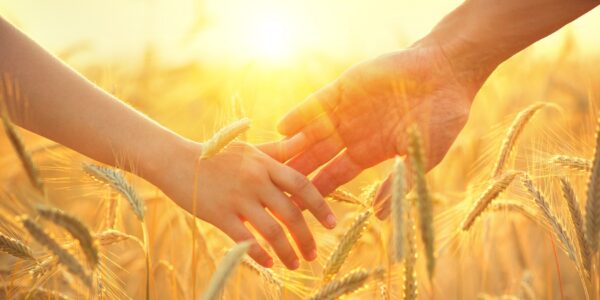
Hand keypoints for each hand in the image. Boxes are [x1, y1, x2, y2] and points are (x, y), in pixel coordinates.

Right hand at [153, 137, 335, 269]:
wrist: (176, 160)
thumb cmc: (217, 155)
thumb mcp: (250, 149)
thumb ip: (279, 150)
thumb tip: (306, 142)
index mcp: (265, 165)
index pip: (302, 185)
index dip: (320, 206)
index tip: (332, 224)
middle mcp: (255, 181)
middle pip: (291, 212)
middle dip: (305, 237)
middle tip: (313, 254)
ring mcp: (237, 198)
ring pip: (271, 230)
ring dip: (287, 251)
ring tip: (295, 263)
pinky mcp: (219, 214)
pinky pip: (245, 239)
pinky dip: (260, 254)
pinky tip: (269, 264)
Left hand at [277, 43, 480, 218]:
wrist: (446, 73)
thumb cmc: (441, 118)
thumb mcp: (420, 157)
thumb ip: (398, 183)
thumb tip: (378, 216)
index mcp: (367, 153)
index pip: (332, 178)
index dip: (312, 193)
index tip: (292, 210)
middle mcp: (351, 134)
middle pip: (312, 158)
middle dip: (290, 173)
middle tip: (265, 190)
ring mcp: (345, 111)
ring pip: (309, 133)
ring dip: (288, 147)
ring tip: (264, 162)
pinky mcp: (344, 88)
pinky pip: (316, 104)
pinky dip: (300, 115)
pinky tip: (282, 128)